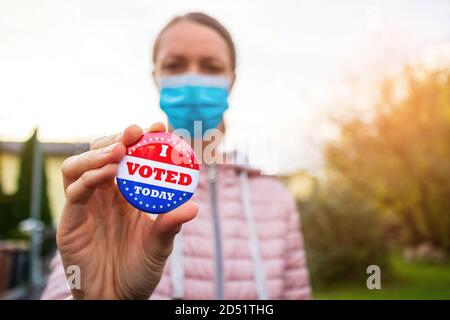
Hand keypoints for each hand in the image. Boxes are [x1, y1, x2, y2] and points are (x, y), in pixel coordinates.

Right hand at [56, 123, 197, 298]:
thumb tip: (193, 206)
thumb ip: (171, 225)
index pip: (131, 158)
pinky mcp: (71, 220)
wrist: (118, 298)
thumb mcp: (160, 245)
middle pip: (102, 154)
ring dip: (99, 153)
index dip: (144, 140)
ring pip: (79, 165)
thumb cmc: (140, 269)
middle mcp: (104, 194)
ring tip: (121, 149)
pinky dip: (89, 177)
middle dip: (119, 138)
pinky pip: (74, 191)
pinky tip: (108, 171)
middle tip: (138, 131)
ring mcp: (86, 205)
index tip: (161, 126)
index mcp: (126, 194)